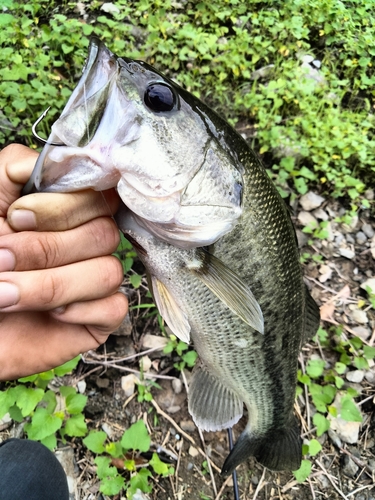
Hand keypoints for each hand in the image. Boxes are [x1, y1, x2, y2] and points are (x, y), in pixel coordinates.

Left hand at [0, 144, 127, 379]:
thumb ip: (18, 167)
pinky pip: (114, 306)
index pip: (96, 193)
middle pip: (105, 233)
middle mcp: (86, 240)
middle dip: (45, 250)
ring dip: (51, 286)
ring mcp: (95, 277)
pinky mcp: (101, 314)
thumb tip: (70, 158)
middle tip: (0, 259)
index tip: (16, 217)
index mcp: (66, 212)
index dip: (62, 207)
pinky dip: (79, 310)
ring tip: (8, 295)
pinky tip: (51, 316)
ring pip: (108, 271)